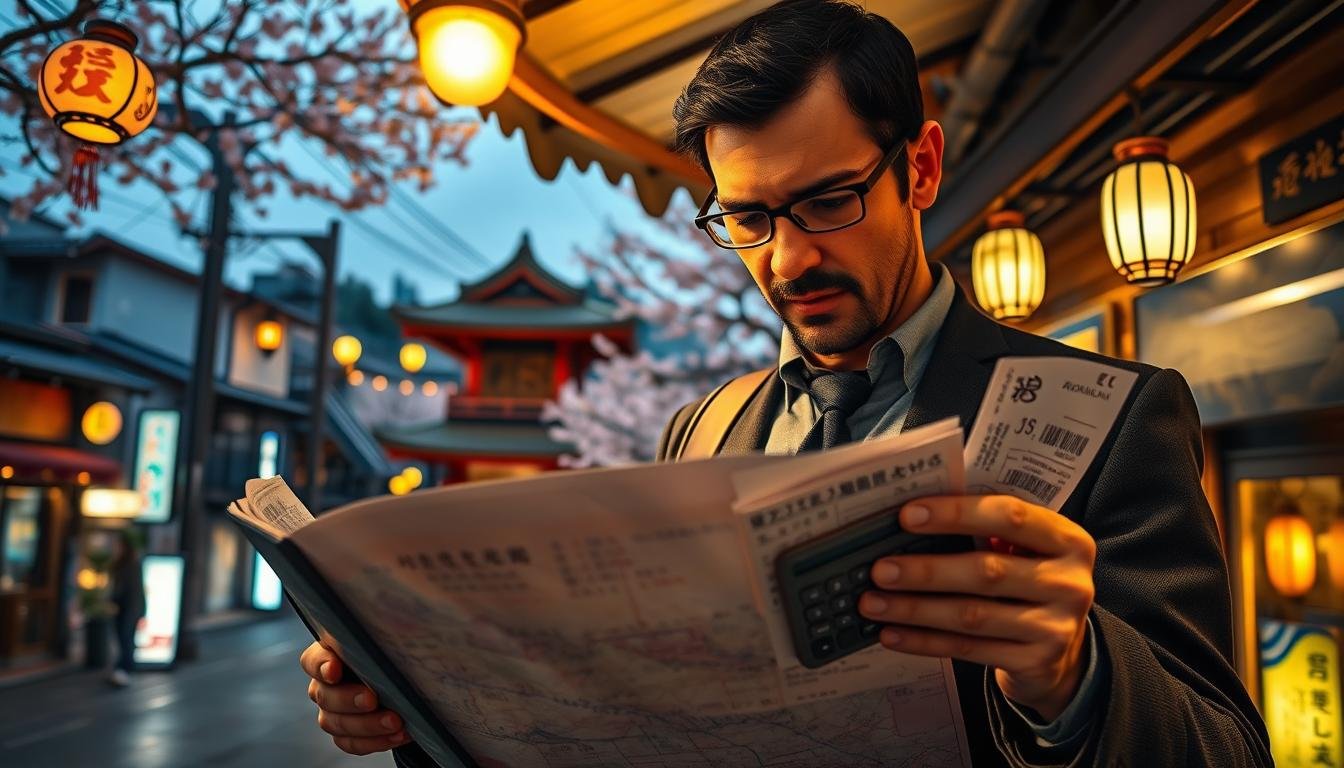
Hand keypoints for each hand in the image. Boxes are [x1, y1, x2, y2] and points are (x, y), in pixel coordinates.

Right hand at [299, 641, 412, 754]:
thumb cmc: (398, 651)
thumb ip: (388, 632)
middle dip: (349, 700)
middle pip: (324, 695)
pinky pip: (351, 743)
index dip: (320, 665)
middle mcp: (326, 684)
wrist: (409, 680)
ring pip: (336, 723)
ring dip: (367, 725)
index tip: (335, 669)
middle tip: (373, 699)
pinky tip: (398, 735)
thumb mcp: (395, 636)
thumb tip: (402, 623)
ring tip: (395, 722)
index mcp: (332, 654)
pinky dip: (374, 741)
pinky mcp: (346, 733)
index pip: (313, 659)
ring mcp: (333, 711)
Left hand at [858, 495, 1095, 720]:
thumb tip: (911, 516)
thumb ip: (987, 529)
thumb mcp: (1024, 550)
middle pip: (987, 572)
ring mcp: (1055, 627)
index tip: (908, 515)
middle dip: (926, 570)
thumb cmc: (1028, 580)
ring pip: (972, 616)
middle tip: (880, 569)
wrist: (1063, 651)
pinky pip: (968, 650)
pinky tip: (891, 634)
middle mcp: (1069, 583)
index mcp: (1067, 540)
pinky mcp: (1035, 662)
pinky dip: (924, 641)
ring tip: (872, 603)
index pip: (1010, 516)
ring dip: (915, 609)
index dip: (957, 513)